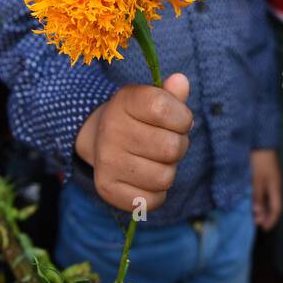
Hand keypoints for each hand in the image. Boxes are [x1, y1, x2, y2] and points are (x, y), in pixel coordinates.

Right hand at [74, 73, 192, 213]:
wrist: (100, 138)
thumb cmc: (139, 118)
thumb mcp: (153, 99)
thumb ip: (171, 94)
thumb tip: (181, 82)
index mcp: (124, 101)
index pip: (163, 108)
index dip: (182, 117)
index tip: (177, 120)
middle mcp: (111, 130)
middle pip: (171, 147)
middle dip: (179, 146)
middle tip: (167, 142)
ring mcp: (107, 162)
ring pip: (165, 177)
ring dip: (168, 170)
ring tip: (156, 159)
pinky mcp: (107, 189)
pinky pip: (153, 200)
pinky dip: (157, 193)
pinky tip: (147, 178)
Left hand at [250, 148, 281, 229]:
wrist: (260, 140)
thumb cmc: (259, 160)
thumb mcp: (256, 179)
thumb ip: (257, 197)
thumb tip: (258, 216)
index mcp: (276, 188)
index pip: (276, 209)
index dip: (271, 220)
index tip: (263, 229)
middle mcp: (275, 185)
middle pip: (273, 204)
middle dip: (266, 216)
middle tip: (256, 224)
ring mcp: (270, 179)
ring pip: (268, 198)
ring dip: (262, 208)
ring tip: (253, 215)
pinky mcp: (264, 174)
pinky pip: (264, 191)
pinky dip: (259, 199)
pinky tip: (252, 200)